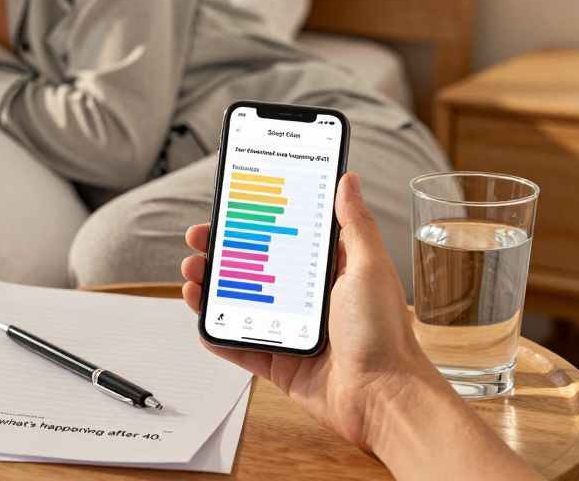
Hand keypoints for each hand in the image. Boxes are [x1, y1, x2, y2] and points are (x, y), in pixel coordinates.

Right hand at [180, 173, 437, 450]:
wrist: (383, 399)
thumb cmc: (386, 334)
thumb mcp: (370, 266)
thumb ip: (354, 222)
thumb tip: (348, 179)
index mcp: (329, 272)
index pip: (283, 237)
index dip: (253, 222)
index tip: (230, 206)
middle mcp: (308, 299)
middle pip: (253, 268)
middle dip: (221, 252)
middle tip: (199, 240)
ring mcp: (290, 331)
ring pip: (238, 304)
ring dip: (211, 288)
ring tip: (192, 275)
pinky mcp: (279, 363)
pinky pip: (239, 347)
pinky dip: (216, 335)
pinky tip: (201, 320)